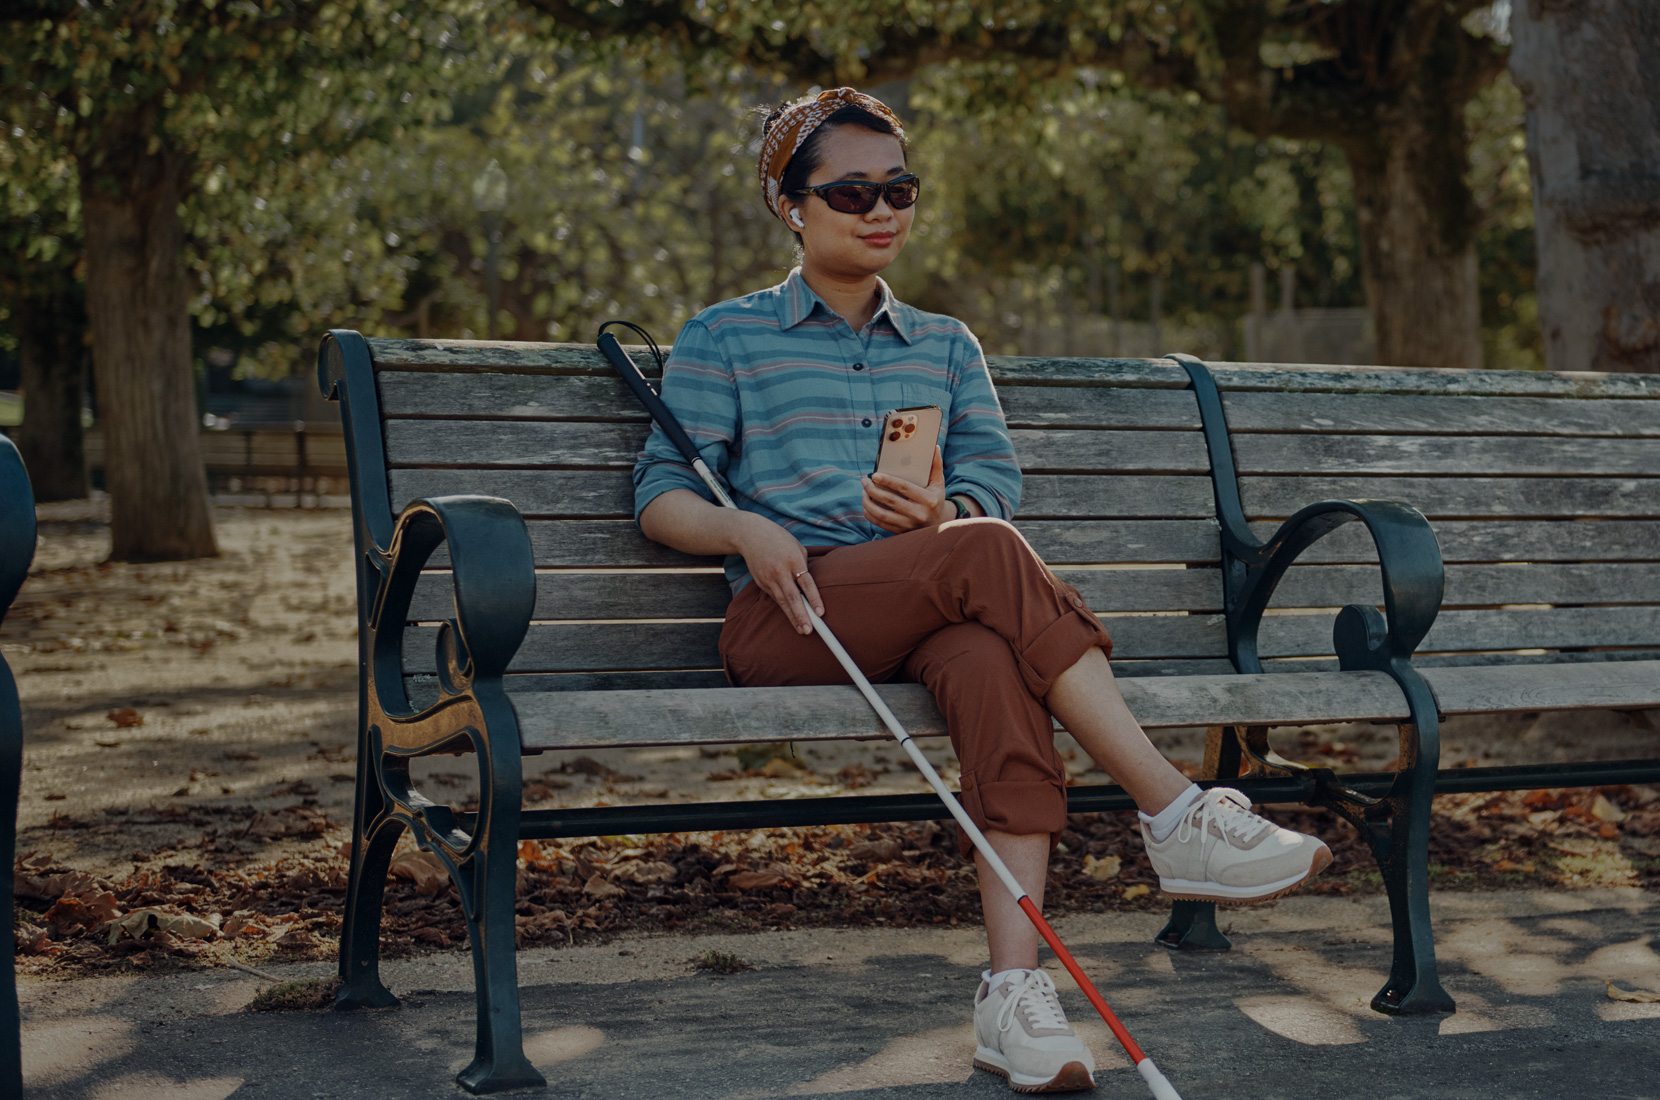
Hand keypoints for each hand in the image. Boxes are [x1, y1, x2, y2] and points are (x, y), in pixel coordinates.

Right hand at [732, 513, 823, 635]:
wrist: (750, 535)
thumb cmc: (779, 539)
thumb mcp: (797, 548)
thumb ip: (804, 567)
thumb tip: (809, 587)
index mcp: (793, 560)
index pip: (806, 583)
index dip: (814, 599)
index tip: (820, 613)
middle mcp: (780, 571)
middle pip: (792, 597)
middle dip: (801, 615)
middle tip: (809, 630)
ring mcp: (768, 578)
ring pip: (782, 602)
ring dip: (793, 617)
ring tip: (802, 630)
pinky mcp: (761, 583)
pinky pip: (775, 598)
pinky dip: (784, 608)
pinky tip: (793, 618)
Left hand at [862, 447, 948, 533]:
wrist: (938, 525)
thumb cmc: (936, 500)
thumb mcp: (939, 484)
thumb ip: (936, 465)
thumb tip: (934, 447)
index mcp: (928, 500)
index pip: (904, 488)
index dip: (888, 481)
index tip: (874, 475)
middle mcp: (919, 514)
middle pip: (890, 500)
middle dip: (873, 490)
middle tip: (864, 481)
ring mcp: (909, 525)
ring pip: (882, 514)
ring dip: (868, 503)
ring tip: (863, 493)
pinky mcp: (901, 532)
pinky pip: (881, 524)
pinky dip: (870, 515)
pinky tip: (866, 506)